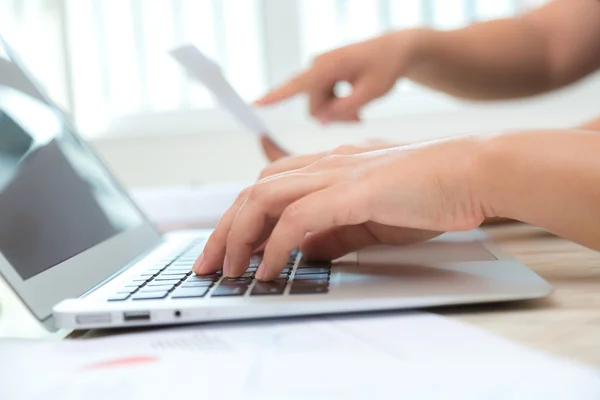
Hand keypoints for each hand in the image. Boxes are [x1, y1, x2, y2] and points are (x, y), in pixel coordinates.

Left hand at [194, 136, 487, 280]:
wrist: (475, 171)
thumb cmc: (432, 192)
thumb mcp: (372, 217)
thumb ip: (336, 231)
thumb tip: (303, 252)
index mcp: (330, 167)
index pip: (268, 186)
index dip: (240, 217)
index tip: (228, 249)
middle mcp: (326, 164)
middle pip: (254, 191)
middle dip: (225, 229)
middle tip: (211, 264)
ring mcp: (338, 174)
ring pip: (264, 198)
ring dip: (240, 235)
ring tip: (229, 269)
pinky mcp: (354, 191)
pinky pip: (299, 218)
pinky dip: (277, 245)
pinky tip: (270, 269)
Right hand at [255, 31, 416, 122]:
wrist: (393, 49)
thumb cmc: (386, 66)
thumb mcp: (373, 92)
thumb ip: (346, 109)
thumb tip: (321, 121)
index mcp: (329, 66)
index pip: (297, 85)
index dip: (275, 97)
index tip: (255, 104)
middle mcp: (318, 65)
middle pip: (314, 107)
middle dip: (334, 118)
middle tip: (359, 120)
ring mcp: (319, 70)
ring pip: (319, 107)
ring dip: (338, 113)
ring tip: (360, 113)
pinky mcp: (322, 75)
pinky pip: (322, 99)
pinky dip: (338, 106)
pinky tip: (355, 103)